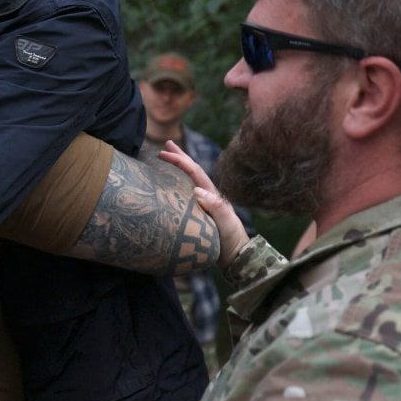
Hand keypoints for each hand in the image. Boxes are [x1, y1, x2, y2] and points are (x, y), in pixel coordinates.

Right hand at [158, 141, 250, 266]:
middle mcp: (207, 196)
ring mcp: (202, 204)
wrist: (236, 256)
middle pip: (192, 171)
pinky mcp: (198, 214)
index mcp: (212, 194)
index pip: (194, 172)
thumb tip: (197, 190)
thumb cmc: (231, 239)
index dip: (180, 160)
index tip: (164, 153)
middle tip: (166, 144)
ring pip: (188, 181)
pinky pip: (184, 195)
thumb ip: (216, 206)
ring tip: (167, 157)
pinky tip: (169, 186)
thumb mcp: (226, 222)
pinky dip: (176, 185)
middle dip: (180, 156)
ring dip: (179, 168)